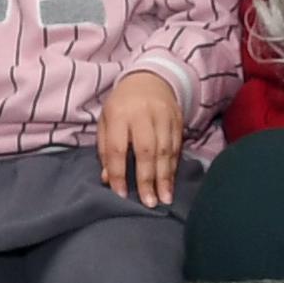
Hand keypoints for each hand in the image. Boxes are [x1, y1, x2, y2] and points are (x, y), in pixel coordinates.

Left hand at [96, 71, 185, 207]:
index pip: (117, 148)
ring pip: (165, 150)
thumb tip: (107, 179)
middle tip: (149, 202)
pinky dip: (174, 166)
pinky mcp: (178, 119)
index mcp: (119, 114)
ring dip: (165, 177)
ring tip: (164, 198)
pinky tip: (171, 182)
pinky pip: (177, 146)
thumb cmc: (122, 106)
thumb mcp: (106, 122)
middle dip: (147, 179)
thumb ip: (105, 150)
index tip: (121, 194)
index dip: (118, 172)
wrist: (149, 80)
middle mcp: (142, 114)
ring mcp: (163, 116)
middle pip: (145, 150)